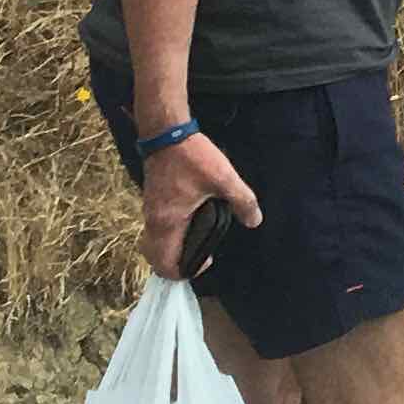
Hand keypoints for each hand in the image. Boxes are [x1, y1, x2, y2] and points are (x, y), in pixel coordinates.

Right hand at [140, 128, 260, 277]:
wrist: (166, 132)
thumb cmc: (193, 156)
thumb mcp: (224, 178)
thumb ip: (242, 201)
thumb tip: (254, 221)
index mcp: (168, 223)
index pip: (165, 264)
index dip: (184, 272)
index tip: (205, 260)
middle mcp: (153, 221)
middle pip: (155, 258)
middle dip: (176, 264)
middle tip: (200, 255)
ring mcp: (149, 210)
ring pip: (153, 243)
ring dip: (171, 249)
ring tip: (198, 239)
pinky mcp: (151, 199)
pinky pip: (155, 229)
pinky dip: (168, 235)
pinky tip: (190, 221)